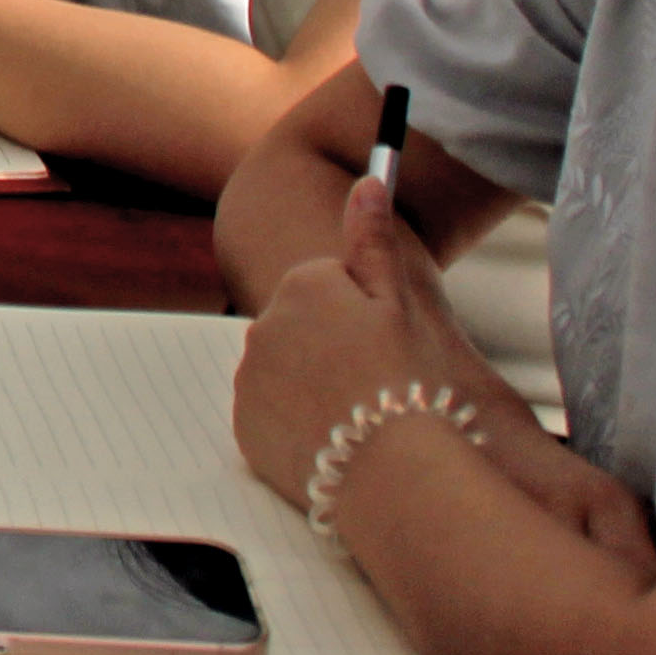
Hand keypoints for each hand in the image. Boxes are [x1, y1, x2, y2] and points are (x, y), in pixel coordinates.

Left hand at [234, 176, 651, 570]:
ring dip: (314, 390)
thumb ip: (374, 239)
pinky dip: (298, 429)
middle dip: (334, 350)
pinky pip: (271, 419)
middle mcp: (262, 325)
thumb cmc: (411, 384)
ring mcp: (248, 380)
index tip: (387, 347)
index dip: (366, 318)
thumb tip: (365, 179)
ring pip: (285, 375)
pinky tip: (337, 443)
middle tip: (380, 387)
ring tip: (362, 419)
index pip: (328, 287)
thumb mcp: (403, 303)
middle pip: (302, 330)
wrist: (397, 475)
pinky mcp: (243, 429)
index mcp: (304, 284)